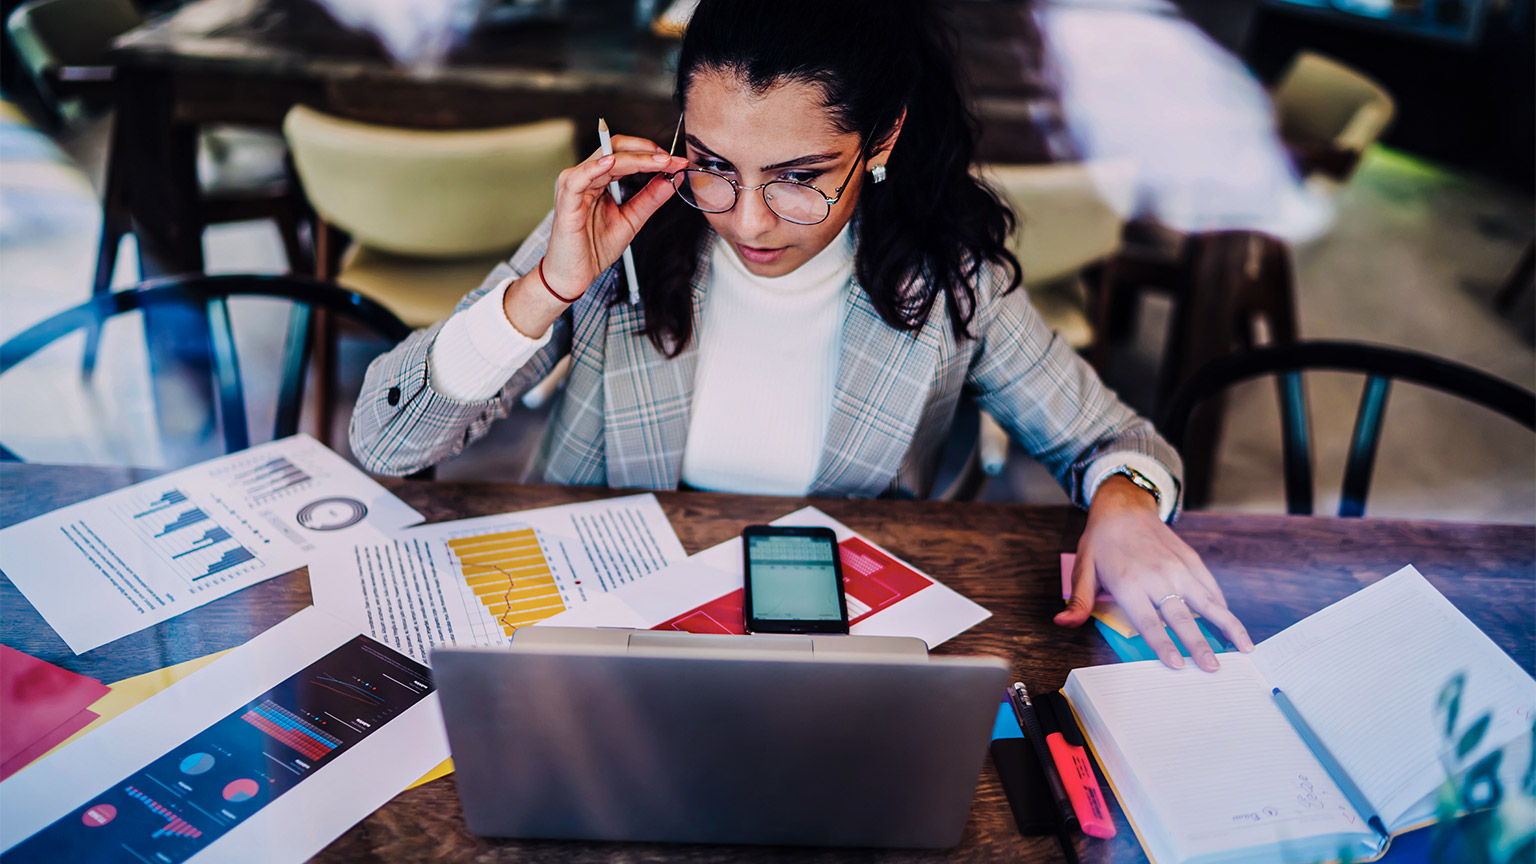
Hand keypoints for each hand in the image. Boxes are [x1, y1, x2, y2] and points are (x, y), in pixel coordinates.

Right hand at [541, 135, 689, 298]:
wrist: (574, 275)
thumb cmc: (594, 248)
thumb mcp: (631, 220)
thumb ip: (649, 199)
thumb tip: (672, 180)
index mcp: (600, 180)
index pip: (627, 155)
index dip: (652, 155)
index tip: (678, 162)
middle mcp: (586, 177)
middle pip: (617, 149)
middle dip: (648, 152)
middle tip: (673, 160)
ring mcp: (574, 187)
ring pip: (606, 160)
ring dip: (636, 159)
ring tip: (660, 162)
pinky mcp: (566, 201)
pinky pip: (579, 178)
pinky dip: (595, 168)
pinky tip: (612, 163)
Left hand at [1054, 476, 1254, 670]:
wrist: (1124, 506)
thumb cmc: (1102, 542)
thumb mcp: (1083, 570)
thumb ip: (1078, 601)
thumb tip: (1062, 624)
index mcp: (1130, 583)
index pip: (1149, 622)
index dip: (1163, 645)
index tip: (1177, 665)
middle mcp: (1158, 577)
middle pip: (1182, 617)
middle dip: (1199, 645)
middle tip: (1213, 668)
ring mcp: (1178, 568)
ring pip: (1207, 601)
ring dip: (1227, 625)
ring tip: (1244, 648)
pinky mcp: (1191, 561)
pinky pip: (1210, 587)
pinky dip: (1223, 606)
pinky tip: (1232, 624)